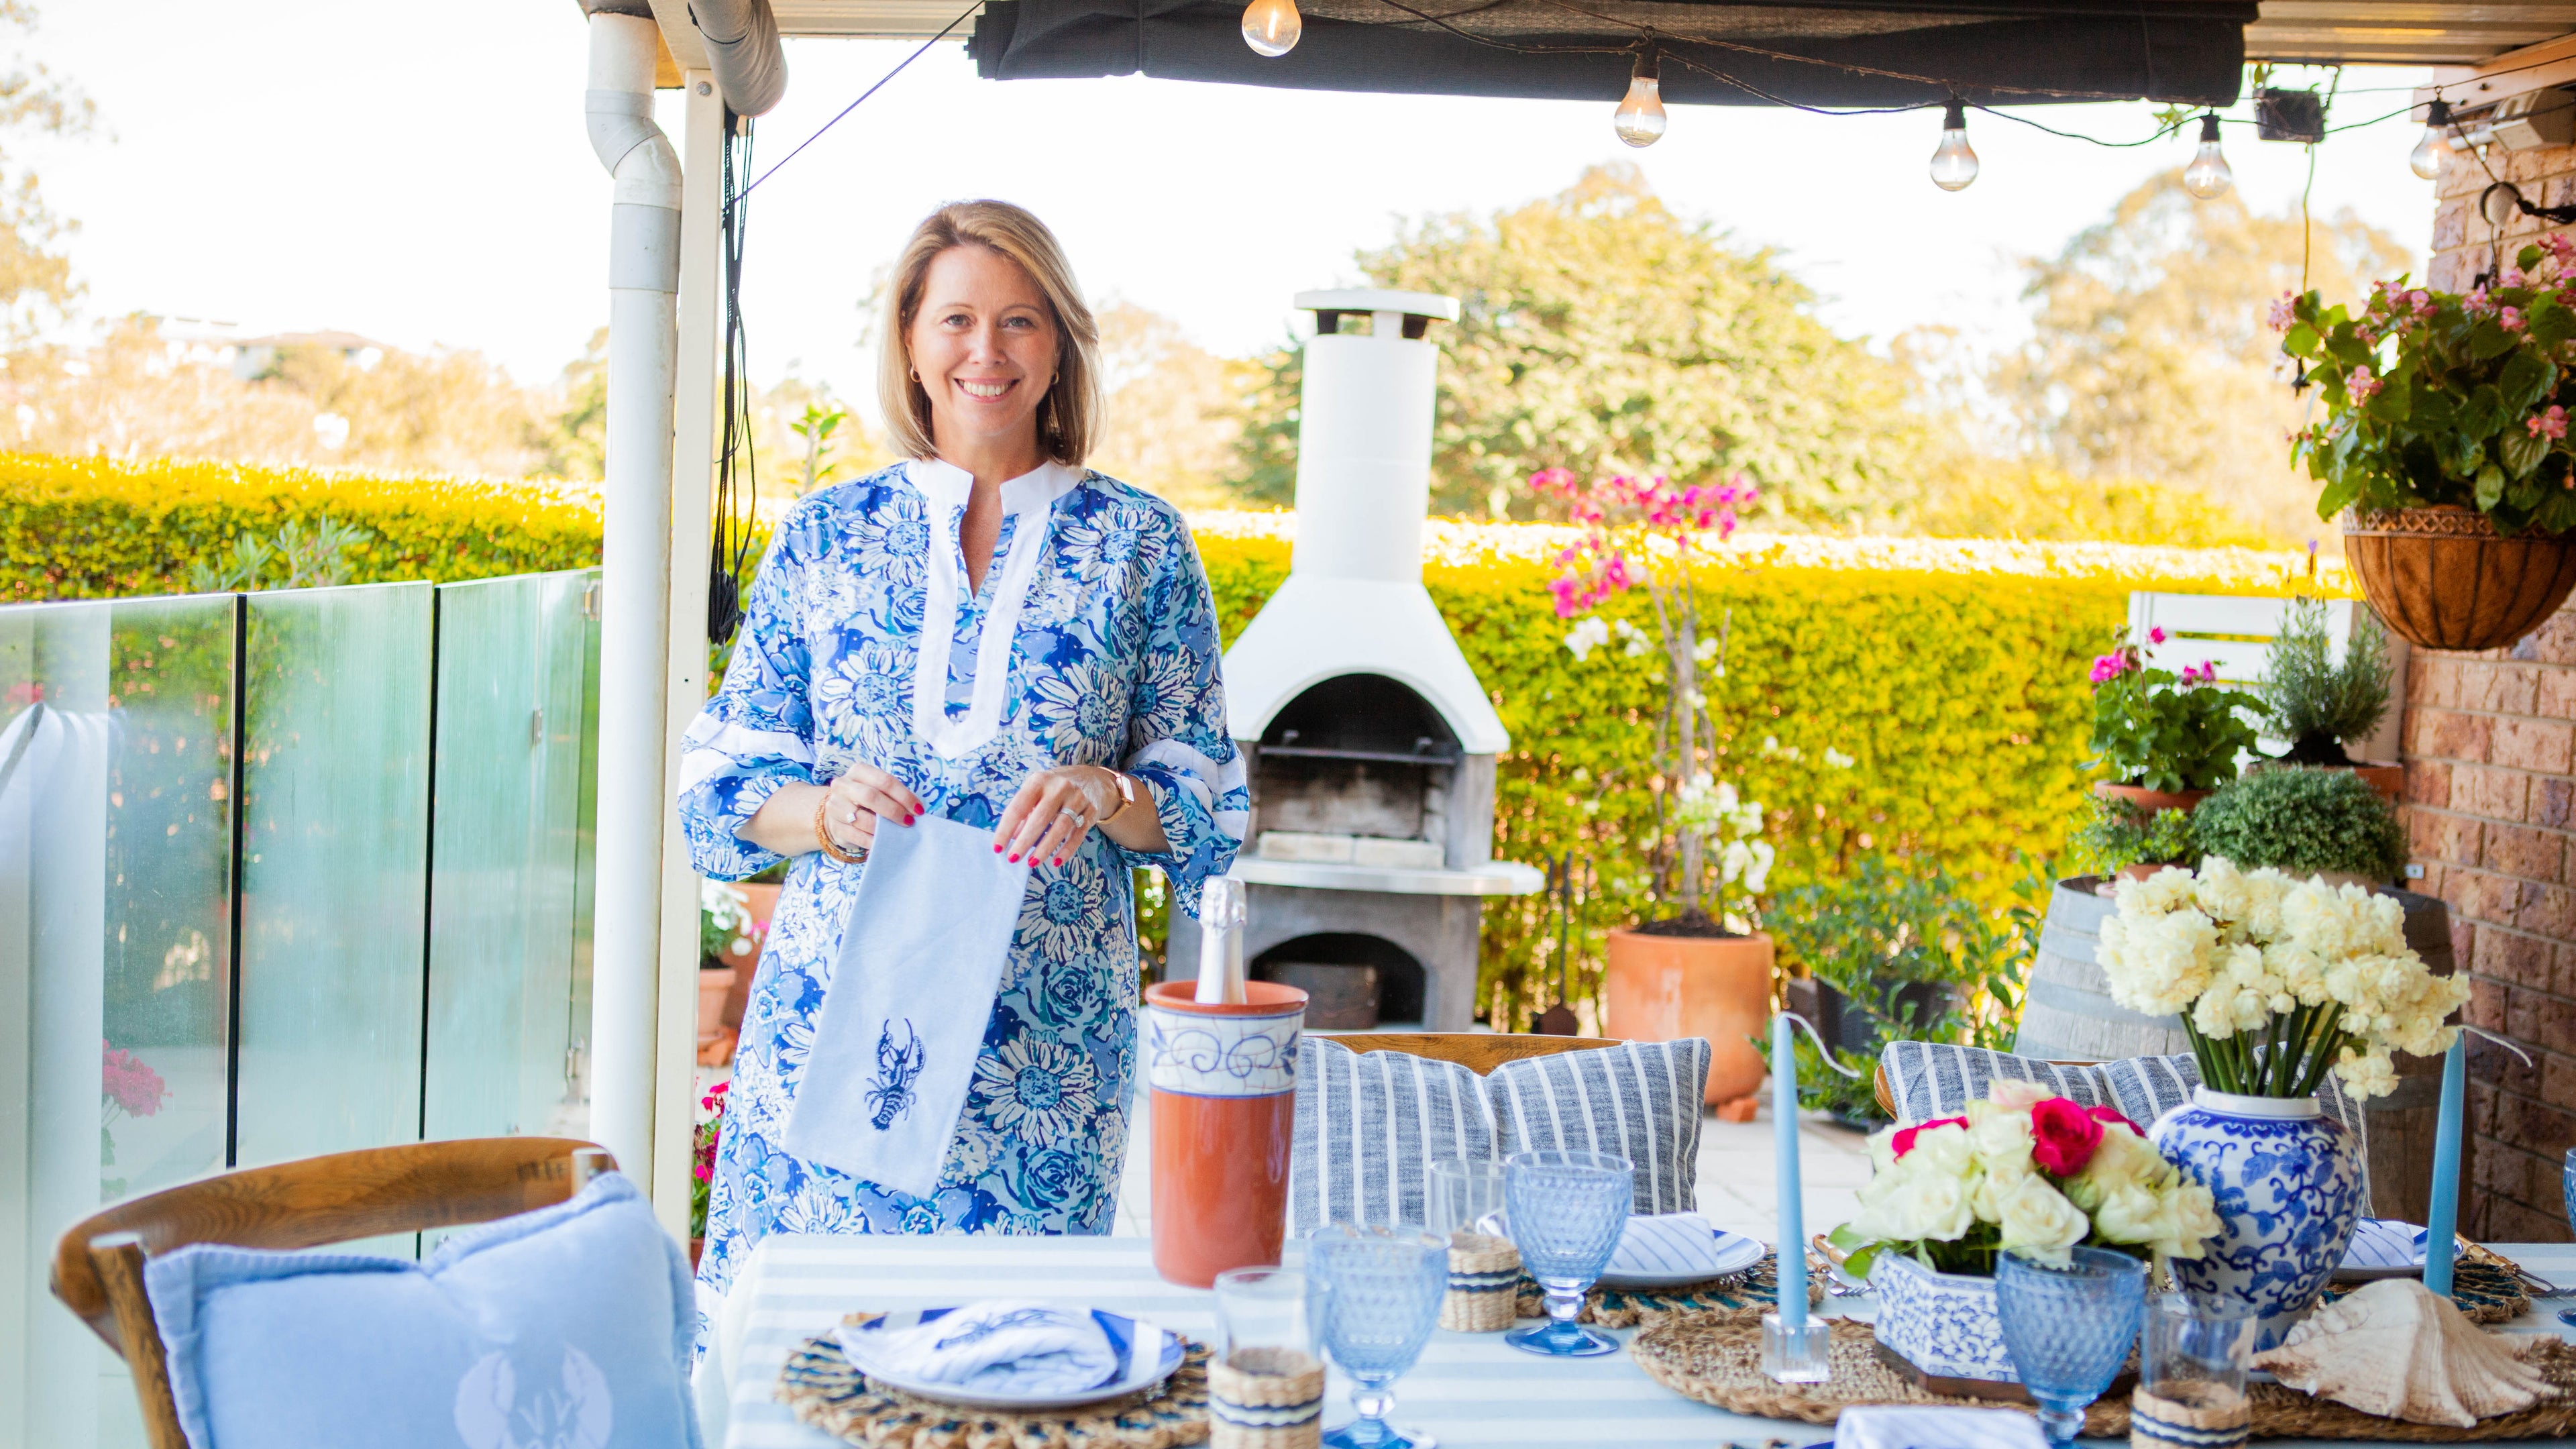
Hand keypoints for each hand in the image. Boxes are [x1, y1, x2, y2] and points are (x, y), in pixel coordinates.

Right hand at [820, 762, 925, 856]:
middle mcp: (843, 785)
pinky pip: (855, 835)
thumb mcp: (876, 790)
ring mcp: (835, 806)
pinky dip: (871, 840)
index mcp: (858, 771)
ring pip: (860, 817)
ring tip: (895, 833)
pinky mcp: (834, 826)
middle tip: (908, 822)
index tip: (918, 810)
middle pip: (870, 796)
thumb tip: (914, 811)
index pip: (884, 781)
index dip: (904, 796)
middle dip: (893, 810)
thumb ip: (892, 796)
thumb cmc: (864, 800)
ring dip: (882, 827)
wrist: (837, 813)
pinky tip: (882, 842)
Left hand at [994, 765, 1121, 865]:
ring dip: (1044, 848)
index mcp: (1040, 780)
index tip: (998, 847)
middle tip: (1013, 858)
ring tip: (1032, 862)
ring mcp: (1078, 799)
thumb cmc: (1056, 788)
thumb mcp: (1037, 792)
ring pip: (1061, 827)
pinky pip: (1078, 834)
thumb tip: (1012, 837)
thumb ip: (1024, 812)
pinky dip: (1066, 850)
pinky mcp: (1091, 811)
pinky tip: (1055, 862)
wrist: (1093, 779)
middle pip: (1040, 818)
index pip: (1019, 806)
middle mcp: (1059, 787)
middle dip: (1025, 841)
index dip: (1006, 828)